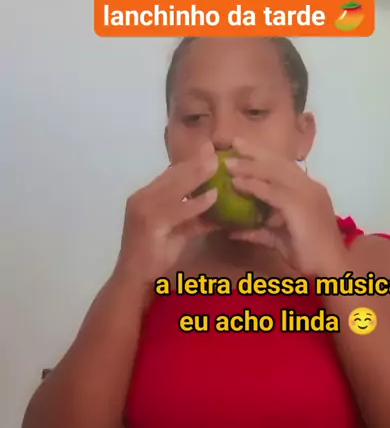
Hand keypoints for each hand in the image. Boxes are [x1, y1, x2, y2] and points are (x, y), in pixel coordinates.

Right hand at [115, 142, 218, 286]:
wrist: (134, 277)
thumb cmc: (155, 256)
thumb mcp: (178, 232)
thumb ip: (193, 218)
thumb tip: (214, 208)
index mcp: (146, 197)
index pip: (169, 174)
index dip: (190, 161)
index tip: (209, 150)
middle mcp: (142, 198)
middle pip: (172, 175)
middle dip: (195, 162)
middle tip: (216, 151)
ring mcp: (144, 210)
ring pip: (174, 188)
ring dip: (197, 175)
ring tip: (217, 165)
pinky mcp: (149, 224)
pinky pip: (177, 210)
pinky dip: (195, 203)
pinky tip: (213, 196)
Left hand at [226, 138, 346, 275]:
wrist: (330, 268)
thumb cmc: (308, 255)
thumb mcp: (279, 239)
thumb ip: (259, 231)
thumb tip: (234, 230)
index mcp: (309, 191)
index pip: (284, 168)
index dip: (263, 158)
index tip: (243, 150)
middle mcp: (310, 187)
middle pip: (279, 163)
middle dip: (255, 152)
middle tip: (234, 141)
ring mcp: (307, 194)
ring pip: (275, 173)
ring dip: (250, 166)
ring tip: (228, 162)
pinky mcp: (300, 206)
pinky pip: (273, 191)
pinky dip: (254, 186)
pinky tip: (237, 183)